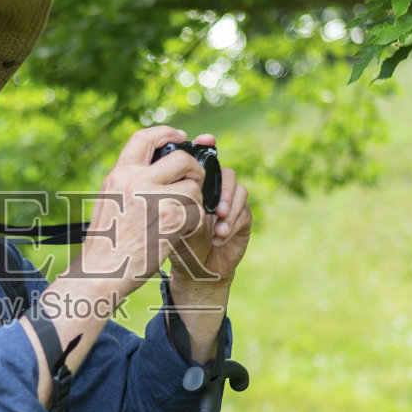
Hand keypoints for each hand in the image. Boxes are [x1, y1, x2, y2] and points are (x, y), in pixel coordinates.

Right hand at [80, 125, 209, 296]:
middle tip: (196, 180)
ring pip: (193, 187)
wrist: (102, 272)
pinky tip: (179, 231)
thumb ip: (132, 181)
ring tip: (180, 217)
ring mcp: (156, 199)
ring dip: (193, 201)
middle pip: (182, 160)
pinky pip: (196, 211)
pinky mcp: (172, 220)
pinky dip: (194, 221)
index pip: (145, 138)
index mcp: (119, 174)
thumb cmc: (106, 241)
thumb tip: (161, 165)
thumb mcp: (111, 200)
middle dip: (195, 169)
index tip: (182, 136)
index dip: (167, 133)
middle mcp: (137, 181)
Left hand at [169, 133, 251, 290]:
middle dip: (220, 185)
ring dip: (227, 207)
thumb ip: (170, 196)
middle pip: (224, 171)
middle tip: (214, 205)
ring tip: (216, 224)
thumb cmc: (176, 243)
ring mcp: (230, 203)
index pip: (204, 158)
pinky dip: (231, 224)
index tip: (206, 139)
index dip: (206, 145)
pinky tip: (218, 237)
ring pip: (238, 189)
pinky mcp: (243, 219)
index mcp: (196, 184)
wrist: (193, 272)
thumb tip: (167, 174)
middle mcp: (215, 190)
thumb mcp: (167, 218)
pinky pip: (244, 211)